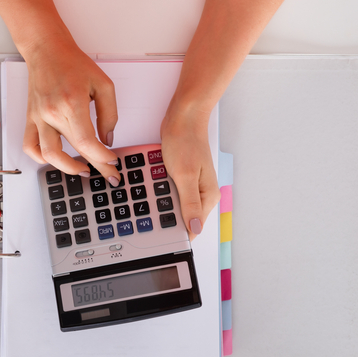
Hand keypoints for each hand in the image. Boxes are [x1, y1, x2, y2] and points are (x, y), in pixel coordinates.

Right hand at [21, 38, 121, 183]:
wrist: (46, 50)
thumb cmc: (72, 63)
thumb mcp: (103, 84)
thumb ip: (109, 114)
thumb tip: (107, 138)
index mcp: (72, 103)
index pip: (87, 142)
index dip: (102, 157)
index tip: (112, 161)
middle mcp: (52, 113)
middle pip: (73, 151)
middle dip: (95, 166)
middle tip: (108, 174)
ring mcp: (39, 117)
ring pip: (48, 155)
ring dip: (67, 168)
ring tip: (82, 169)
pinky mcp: (31, 118)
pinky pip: (29, 145)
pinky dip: (41, 157)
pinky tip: (55, 158)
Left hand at [160, 105, 219, 240]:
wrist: (182, 119)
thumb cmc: (186, 142)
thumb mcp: (185, 176)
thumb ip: (189, 204)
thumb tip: (195, 228)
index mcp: (208, 196)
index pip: (194, 226)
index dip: (177, 232)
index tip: (161, 238)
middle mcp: (202, 193)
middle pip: (183, 217)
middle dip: (166, 216)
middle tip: (149, 214)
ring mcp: (192, 185)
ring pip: (173, 204)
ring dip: (161, 202)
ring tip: (148, 197)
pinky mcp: (181, 178)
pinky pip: (169, 191)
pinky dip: (159, 190)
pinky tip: (150, 186)